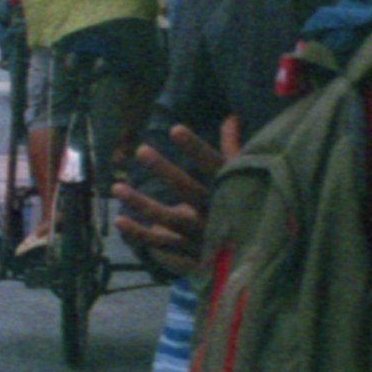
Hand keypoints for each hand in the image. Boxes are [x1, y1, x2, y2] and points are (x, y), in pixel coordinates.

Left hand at [114, 121, 229, 277]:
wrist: (254, 255)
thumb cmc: (244, 205)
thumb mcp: (242, 178)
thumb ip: (232, 148)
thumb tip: (231, 116)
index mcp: (230, 190)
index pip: (213, 165)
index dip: (195, 148)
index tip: (175, 129)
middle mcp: (214, 212)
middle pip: (188, 190)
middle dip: (164, 171)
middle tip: (142, 150)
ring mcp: (199, 233)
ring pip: (168, 218)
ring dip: (141, 204)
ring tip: (117, 187)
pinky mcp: (187, 250)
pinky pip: (160, 243)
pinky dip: (139, 234)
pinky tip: (119, 220)